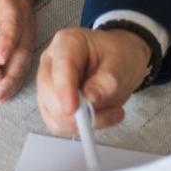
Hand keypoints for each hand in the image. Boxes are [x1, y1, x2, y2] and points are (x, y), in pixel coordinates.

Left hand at [0, 0, 37, 105]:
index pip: (12, 23)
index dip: (7, 41)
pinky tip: (0, 95)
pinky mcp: (26, 41)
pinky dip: (12, 80)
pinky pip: (22, 63)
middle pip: (22, 49)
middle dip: (10, 73)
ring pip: (24, 60)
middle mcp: (25, 20)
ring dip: (11, 81)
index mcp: (13, 3)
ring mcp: (28, 31)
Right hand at [36, 27, 152, 134]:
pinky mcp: (51, 104)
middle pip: (50, 94)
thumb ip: (106, 81)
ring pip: (53, 115)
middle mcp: (51, 63)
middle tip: (110, 112)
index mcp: (66, 43)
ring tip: (112, 111)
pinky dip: (80, 127)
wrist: (119, 61)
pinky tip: (100, 116)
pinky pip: (58, 125)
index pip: (60, 67)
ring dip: (82, 122)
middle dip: (76, 112)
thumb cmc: (118, 55)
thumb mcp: (121, 63)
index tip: (72, 109)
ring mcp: (49, 85)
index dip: (64, 90)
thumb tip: (90, 100)